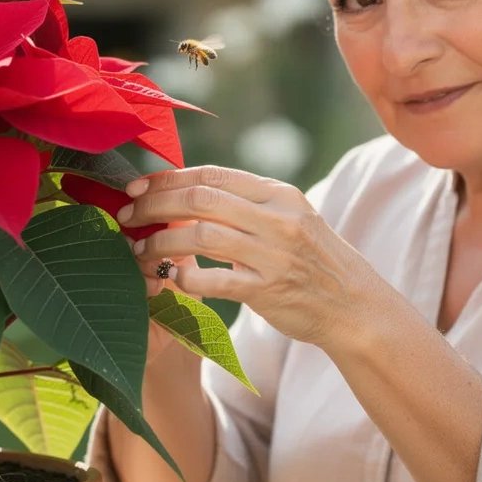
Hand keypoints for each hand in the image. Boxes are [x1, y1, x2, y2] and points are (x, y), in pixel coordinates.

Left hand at [117, 166, 377, 349]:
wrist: (354, 306)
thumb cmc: (311, 260)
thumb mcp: (288, 218)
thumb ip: (245, 204)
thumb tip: (186, 191)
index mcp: (278, 194)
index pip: (212, 174)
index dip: (168, 178)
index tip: (136, 187)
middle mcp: (277, 218)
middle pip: (200, 199)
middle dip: (154, 205)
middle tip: (126, 215)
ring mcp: (274, 253)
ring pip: (200, 236)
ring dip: (161, 242)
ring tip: (140, 251)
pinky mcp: (269, 289)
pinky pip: (215, 280)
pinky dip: (186, 278)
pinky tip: (172, 279)